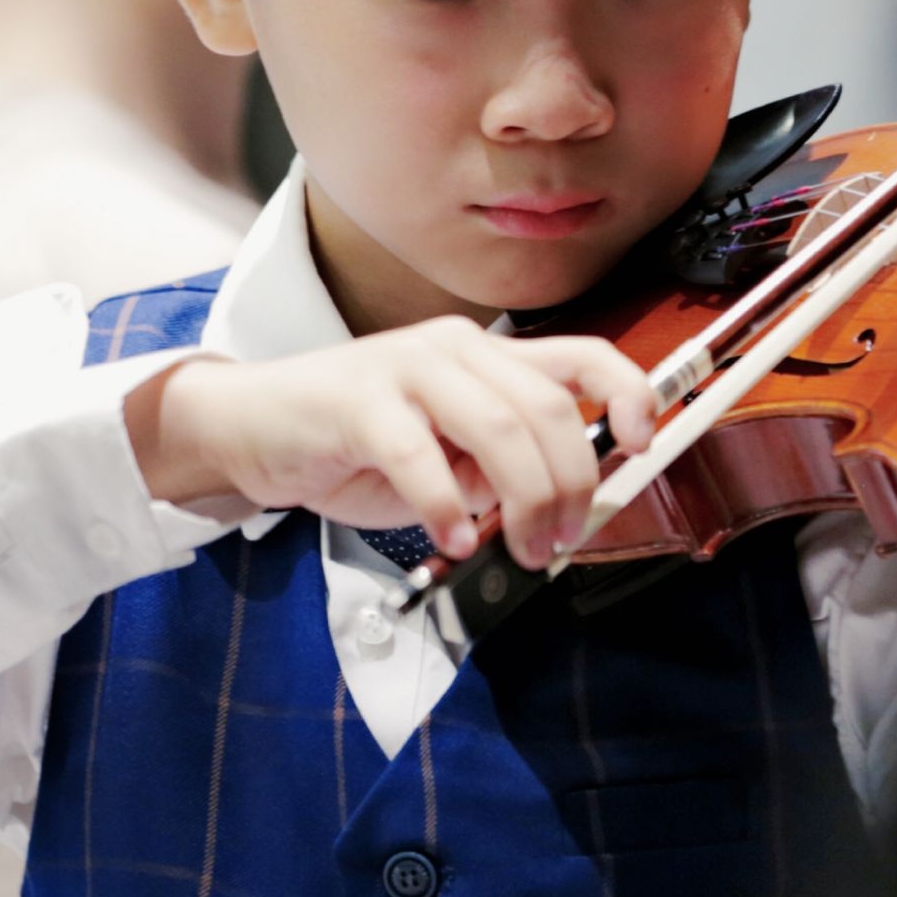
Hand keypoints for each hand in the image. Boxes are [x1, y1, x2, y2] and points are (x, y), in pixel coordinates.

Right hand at [125, 318, 655, 569]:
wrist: (253, 427)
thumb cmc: (356, 445)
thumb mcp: (446, 455)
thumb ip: (499, 468)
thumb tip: (560, 504)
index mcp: (487, 356)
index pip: (583, 355)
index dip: (627, 393)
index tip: (643, 443)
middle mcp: (455, 348)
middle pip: (549, 407)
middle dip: (573, 483)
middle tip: (561, 539)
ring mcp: (406, 368)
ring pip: (500, 426)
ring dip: (524, 500)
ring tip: (520, 548)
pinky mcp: (358, 402)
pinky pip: (421, 455)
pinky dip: (447, 506)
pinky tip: (452, 538)